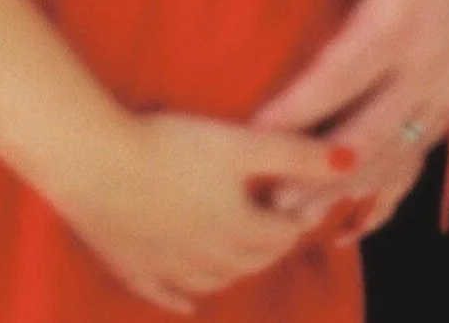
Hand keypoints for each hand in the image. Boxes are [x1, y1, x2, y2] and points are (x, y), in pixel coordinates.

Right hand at [48, 111, 345, 313]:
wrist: (96, 163)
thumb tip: (352, 161)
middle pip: (250, 260)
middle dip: (265, 242)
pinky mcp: (133, 268)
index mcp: (240, 231)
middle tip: (269, 216)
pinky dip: (181, 300)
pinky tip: (188, 305)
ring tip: (236, 248)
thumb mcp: (241, 143)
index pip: (282, 234)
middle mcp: (210, 261)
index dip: (292, 215)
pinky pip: (164, 295)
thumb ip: (297, 152)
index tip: (293, 196)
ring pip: (213, 282)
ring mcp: (169, 270)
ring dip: (230, 269)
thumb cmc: (171, 147)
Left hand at [252, 0, 448, 212]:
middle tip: (272, 201)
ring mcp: (442, 89)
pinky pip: (421, 159)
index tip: (255, 131)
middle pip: (366, 137)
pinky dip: (392, 193)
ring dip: (348, 192)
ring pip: (393, 158)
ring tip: (301, 220)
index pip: (340, 75)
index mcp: (399, 21)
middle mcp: (422, 68)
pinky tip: (361, 220)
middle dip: (318, 173)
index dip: (299, 107)